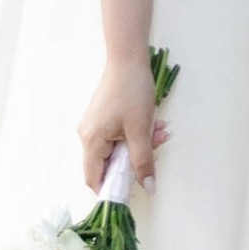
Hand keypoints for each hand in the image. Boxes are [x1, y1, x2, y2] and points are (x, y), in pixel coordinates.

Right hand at [79, 55, 166, 198]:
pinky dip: (136, 135)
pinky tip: (154, 123)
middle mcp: (88, 135)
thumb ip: (143, 162)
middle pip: (108, 164)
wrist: (128, 59)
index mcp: (91, 141)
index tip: (132, 190)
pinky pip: (119, 136)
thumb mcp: (140, 130)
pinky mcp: (103, 117)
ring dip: (140, 145)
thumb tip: (148, 188)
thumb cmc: (131, 92)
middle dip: (135, 160)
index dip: (111, 190)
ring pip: (117, 148)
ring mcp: (95, 126)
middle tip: (156, 148)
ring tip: (160, 131)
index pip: (94, 179)